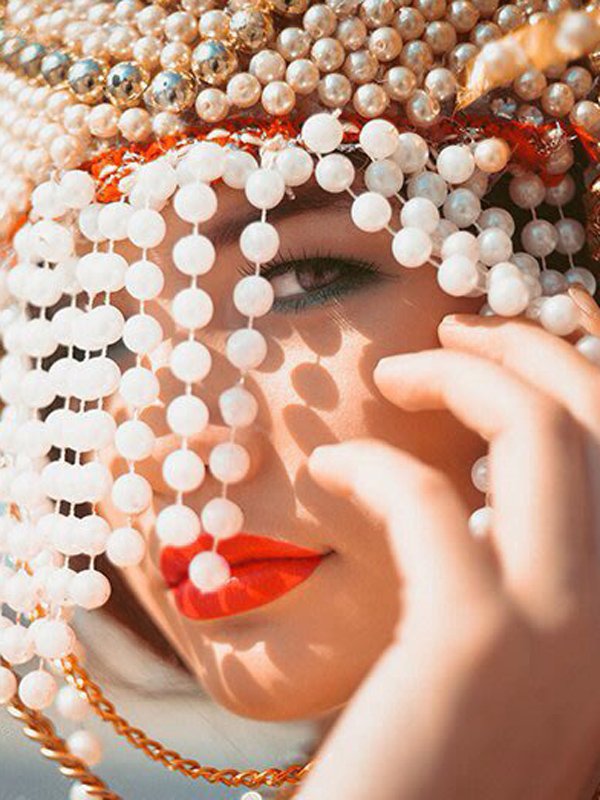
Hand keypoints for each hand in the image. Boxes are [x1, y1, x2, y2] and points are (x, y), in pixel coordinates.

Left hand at [299, 314, 599, 799]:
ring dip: (465, 376)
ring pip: (544, 434)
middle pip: (598, 420)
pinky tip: (331, 469)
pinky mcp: (475, 645)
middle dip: (526, 350)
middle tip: (451, 329)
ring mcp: (564, 630)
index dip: (581, 372)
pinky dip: (375, 465)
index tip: (509, 342)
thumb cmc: (434, 763)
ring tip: (395, 373)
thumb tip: (486, 497)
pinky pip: (432, 503)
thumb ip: (519, 577)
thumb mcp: (507, 662)